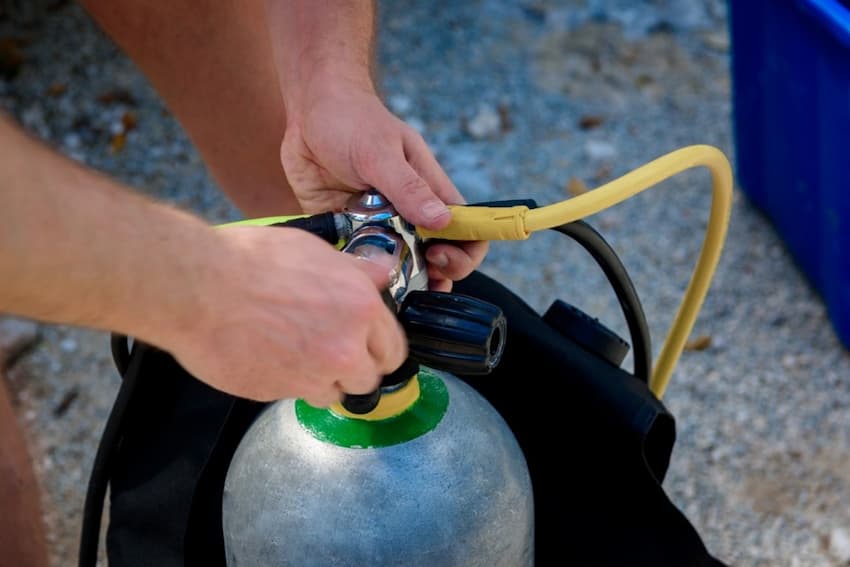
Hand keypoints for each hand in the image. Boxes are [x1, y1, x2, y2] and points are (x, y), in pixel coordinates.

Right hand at [163, 225, 407, 404]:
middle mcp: (345, 347)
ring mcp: (312, 375)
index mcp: (361, 307)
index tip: (369, 349)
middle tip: (333, 355)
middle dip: (354, 370)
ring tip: (296, 356)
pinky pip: (295, 396)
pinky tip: (271, 359)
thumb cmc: (250, 260)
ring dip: (321, 381)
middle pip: (368, 379)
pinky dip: (289, 384)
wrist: (198, 287)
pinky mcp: (278, 393)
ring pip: (333, 394)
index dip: (379, 349)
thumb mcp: (313, 250)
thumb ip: (354, 271)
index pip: (393, 348)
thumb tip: (381, 272)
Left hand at [280, 77, 487, 291]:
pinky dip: (359, 273)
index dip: (465, 252)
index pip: (467, 230)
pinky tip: (351, 277)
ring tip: (385, 287)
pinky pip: (359, 260)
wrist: (309, 111)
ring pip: (398, 267)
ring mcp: (379, 225)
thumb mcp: (381, 152)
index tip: (440, 255)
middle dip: (432, 275)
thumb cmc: (353, 119)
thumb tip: (443, 222)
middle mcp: (409, 214)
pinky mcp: (348, 231)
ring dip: (396, 281)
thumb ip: (408, 187)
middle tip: (412, 276)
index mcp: (430, 193)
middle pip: (436, 259)